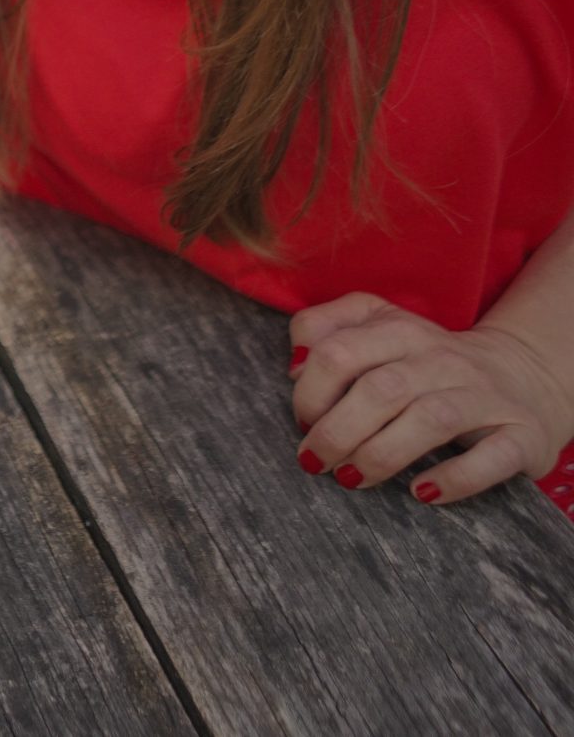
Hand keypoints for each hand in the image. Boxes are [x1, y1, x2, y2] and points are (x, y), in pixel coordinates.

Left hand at [290, 291, 573, 503]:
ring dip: (380, 455)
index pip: (339, 350)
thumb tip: (294, 369)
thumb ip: (325, 331)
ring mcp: (486, 396)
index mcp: (400, 329)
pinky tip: (421, 492)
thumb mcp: (377, 328)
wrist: (525, 375)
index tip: (302, 423)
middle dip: (336, 431)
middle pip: (380, 389)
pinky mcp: (522, 434)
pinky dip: (455, 478)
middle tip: (315, 461)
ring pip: (430, 419)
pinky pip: (492, 456)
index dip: (309, 392)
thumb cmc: (427, 362)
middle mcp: (443, 358)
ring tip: (350, 479)